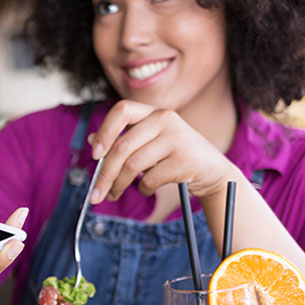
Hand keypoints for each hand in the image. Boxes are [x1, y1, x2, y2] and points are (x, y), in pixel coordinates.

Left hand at [89, 100, 235, 202]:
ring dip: (118, 185)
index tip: (94, 155)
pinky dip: (143, 189)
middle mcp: (165, 119)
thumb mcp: (150, 144)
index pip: (121, 110)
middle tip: (95, 194)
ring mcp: (177, 138)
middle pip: (122, 147)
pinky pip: (150, 179)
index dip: (104, 131)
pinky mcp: (184, 160)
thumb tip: (92, 140)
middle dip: (105, 174)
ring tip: (113, 194)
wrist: (213, 171)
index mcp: (154, 112)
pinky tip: (147, 188)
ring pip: (133, 165)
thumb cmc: (175, 156)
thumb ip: (124, 140)